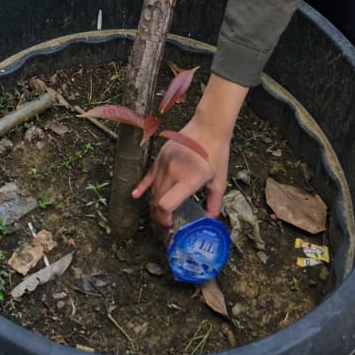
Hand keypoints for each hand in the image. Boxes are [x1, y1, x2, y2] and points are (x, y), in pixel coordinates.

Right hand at [134, 112, 230, 230]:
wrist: (208, 127)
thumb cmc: (216, 153)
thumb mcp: (219, 181)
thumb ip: (214, 203)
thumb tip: (211, 219)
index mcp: (187, 180)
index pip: (165, 204)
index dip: (164, 218)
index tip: (169, 225)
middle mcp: (172, 172)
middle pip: (157, 200)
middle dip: (159, 217)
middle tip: (164, 227)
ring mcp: (164, 164)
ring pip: (153, 190)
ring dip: (153, 205)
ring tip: (158, 217)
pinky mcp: (160, 156)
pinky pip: (148, 175)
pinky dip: (141, 186)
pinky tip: (135, 195)